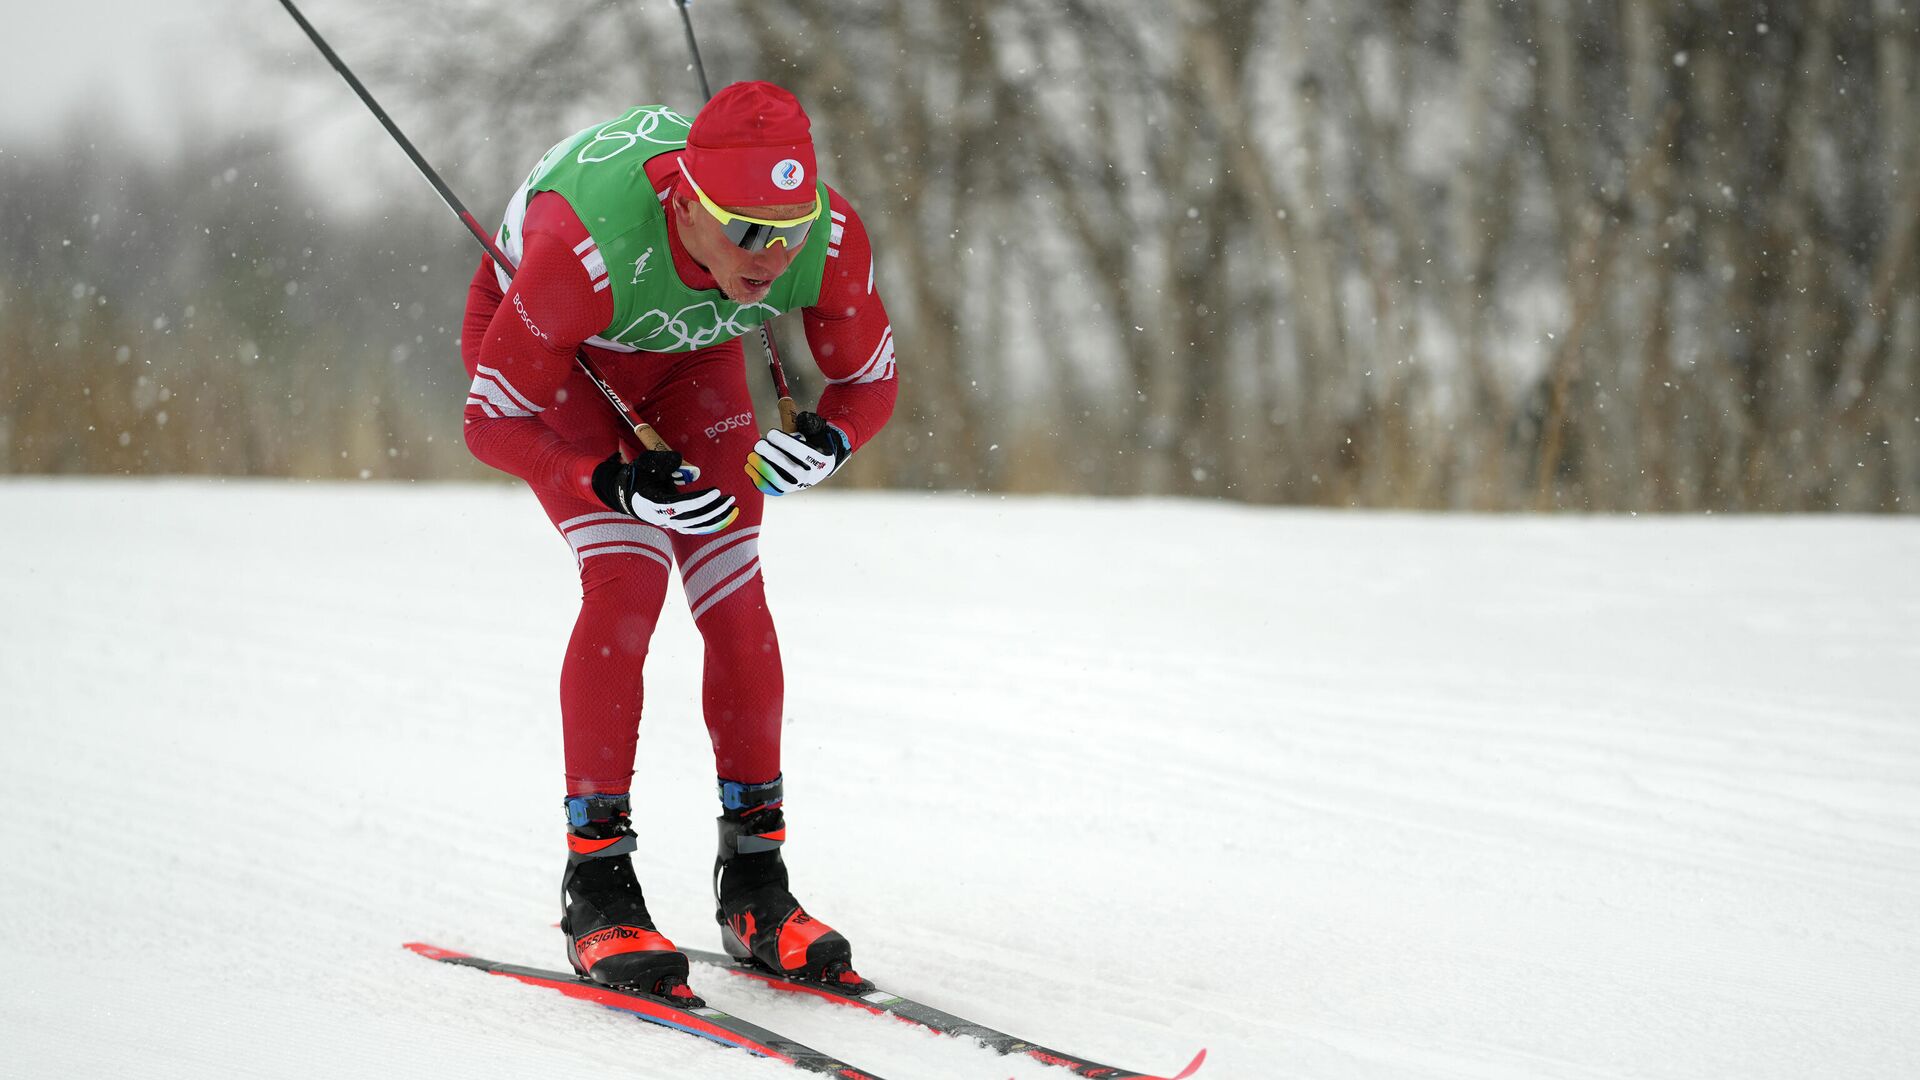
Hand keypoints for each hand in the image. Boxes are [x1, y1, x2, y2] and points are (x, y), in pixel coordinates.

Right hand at [592, 450, 737, 533]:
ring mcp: (670, 524)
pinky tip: (726, 515)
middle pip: (691, 519)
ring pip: (696, 526)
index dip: (699, 500)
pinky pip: (696, 528)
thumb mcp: (646, 464)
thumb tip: (679, 459)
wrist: (629, 496)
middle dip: (713, 509)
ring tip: (731, 505)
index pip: (680, 505)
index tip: (716, 491)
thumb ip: (662, 461)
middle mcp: (663, 517)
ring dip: (715, 517)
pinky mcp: (677, 525)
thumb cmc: (639, 477)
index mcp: (654, 502)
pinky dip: (712, 523)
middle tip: (729, 498)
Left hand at [746, 411, 849, 495]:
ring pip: (778, 481)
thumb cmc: (813, 441)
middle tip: (758, 444)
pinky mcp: (786, 490)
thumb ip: (801, 419)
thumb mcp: (814, 429)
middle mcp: (811, 476)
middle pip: (789, 467)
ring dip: (762, 469)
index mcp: (821, 459)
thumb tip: (785, 402)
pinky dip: (758, 480)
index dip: (784, 442)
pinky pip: (771, 489)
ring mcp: (798, 486)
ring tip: (751, 456)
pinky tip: (749, 467)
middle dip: (771, 455)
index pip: (801, 451)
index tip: (771, 433)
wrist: (817, 464)